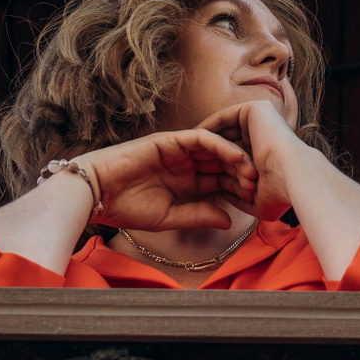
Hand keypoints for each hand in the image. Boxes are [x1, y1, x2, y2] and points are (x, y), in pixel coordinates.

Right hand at [80, 129, 257, 232]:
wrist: (97, 193)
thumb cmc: (127, 208)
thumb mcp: (170, 216)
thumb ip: (199, 215)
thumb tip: (229, 221)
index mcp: (187, 184)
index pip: (219, 183)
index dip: (238, 190)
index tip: (256, 201)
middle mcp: (186, 165)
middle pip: (221, 164)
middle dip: (242, 172)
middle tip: (261, 183)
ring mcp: (178, 151)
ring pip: (216, 149)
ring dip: (236, 158)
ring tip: (253, 170)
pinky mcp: (170, 140)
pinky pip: (201, 139)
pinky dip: (220, 145)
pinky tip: (236, 157)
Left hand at [194, 101, 306, 220]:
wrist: (292, 176)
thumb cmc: (279, 194)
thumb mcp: (255, 200)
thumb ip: (237, 197)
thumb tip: (220, 200)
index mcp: (270, 150)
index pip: (238, 156)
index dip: (218, 167)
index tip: (198, 178)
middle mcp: (266, 131)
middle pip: (229, 140)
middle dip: (207, 152)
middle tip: (184, 161)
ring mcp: (261, 118)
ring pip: (225, 129)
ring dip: (204, 139)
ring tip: (183, 150)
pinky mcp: (254, 110)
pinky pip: (223, 118)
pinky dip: (207, 128)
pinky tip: (191, 141)